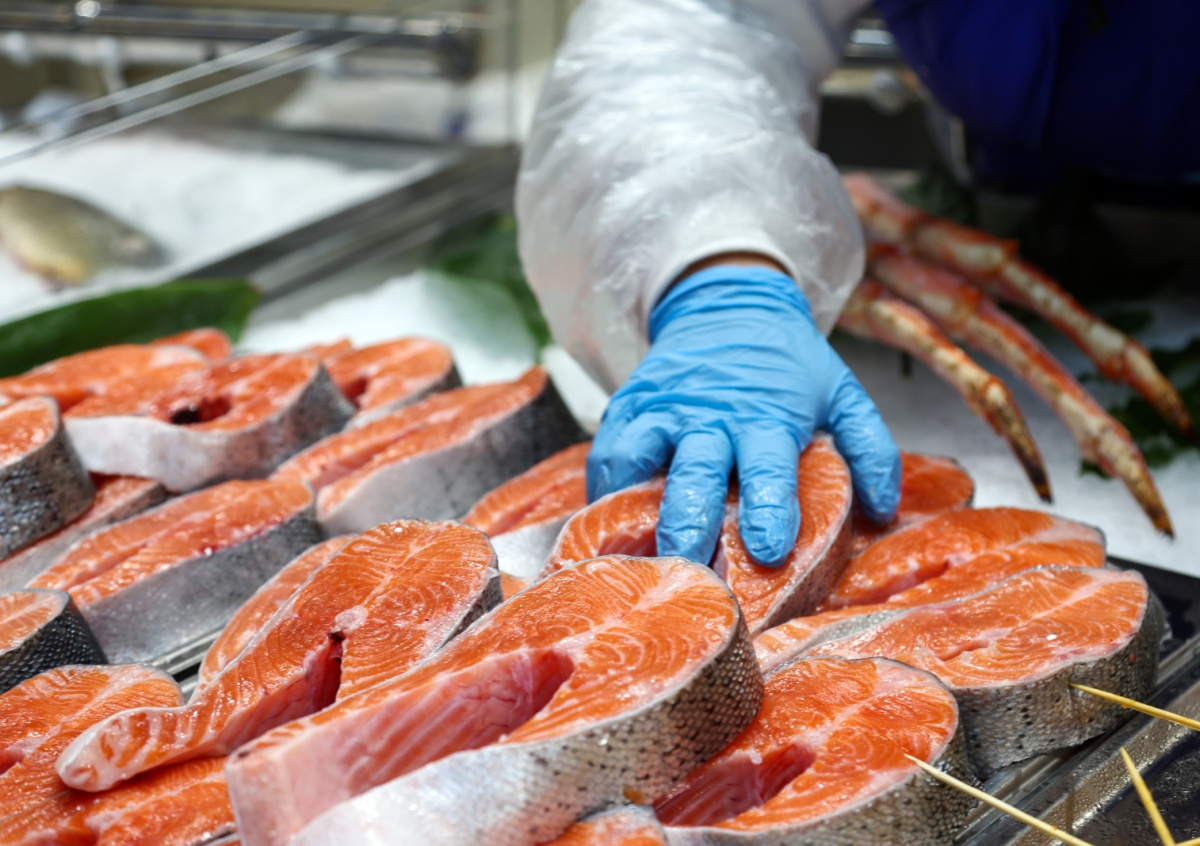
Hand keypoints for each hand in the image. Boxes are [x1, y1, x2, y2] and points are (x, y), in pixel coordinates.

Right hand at [588, 264, 900, 566]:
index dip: (767, 507)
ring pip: (638, 462)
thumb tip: (884, 511)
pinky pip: (606, 456)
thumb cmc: (784, 362)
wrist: (726, 302)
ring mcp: (661, 413)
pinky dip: (603, 493)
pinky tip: (604, 529)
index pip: (768, 467)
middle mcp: (709, 418)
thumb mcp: (840, 391)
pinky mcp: (627, 411)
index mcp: (765, 418)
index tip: (768, 546)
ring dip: (633, 510)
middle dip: (690, 519)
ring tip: (632, 554)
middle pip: (696, 473)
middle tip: (688, 562)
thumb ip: (869, 447)